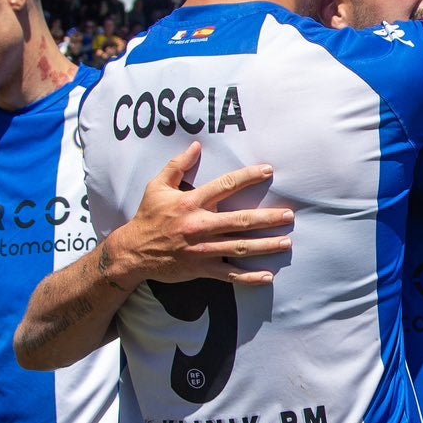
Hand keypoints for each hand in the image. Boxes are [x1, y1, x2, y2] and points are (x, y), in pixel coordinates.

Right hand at [106, 141, 294, 288]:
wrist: (133, 252)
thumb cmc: (148, 217)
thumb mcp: (158, 187)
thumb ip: (177, 165)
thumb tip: (195, 145)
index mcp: (191, 203)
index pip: (225, 186)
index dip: (248, 177)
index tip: (268, 171)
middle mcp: (199, 225)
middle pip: (240, 221)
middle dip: (267, 218)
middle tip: (289, 216)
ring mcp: (202, 249)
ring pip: (239, 248)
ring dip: (265, 246)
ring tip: (286, 243)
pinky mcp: (201, 269)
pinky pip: (229, 275)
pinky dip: (249, 277)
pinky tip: (268, 276)